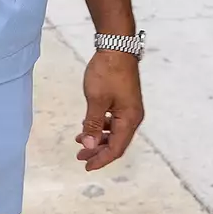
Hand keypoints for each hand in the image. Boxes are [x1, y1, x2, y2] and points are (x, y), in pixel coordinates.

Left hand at [76, 50, 143, 171]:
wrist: (117, 48)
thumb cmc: (107, 73)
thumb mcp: (96, 100)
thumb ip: (92, 124)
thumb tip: (88, 146)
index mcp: (129, 120)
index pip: (116, 148)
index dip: (101, 159)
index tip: (86, 166)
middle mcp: (133, 117)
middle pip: (116, 142)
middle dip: (98, 151)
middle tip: (79, 157)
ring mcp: (129, 109)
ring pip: (114, 132)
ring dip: (98, 138)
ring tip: (80, 142)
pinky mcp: (124, 101)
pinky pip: (113, 121)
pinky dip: (100, 126)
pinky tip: (87, 126)